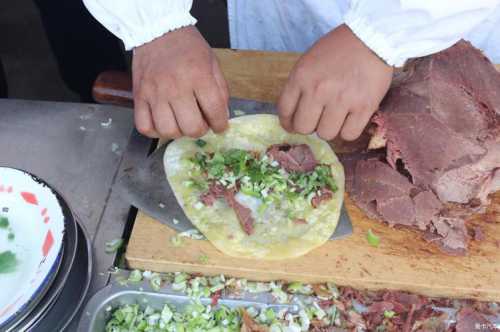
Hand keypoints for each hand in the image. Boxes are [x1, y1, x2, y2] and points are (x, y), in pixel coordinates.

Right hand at [132, 26, 228, 137]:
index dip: (220, 125)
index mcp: (199, 76)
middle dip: (200, 130)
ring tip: (181, 123)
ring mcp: (155, 93)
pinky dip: (155, 131)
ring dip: (178, 132)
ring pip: (168, 131)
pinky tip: (163, 123)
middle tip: (200, 123)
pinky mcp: (139, 96)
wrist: (157, 31)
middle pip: (191, 127)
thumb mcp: (212, 63)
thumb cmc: (188, 48)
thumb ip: (220, 90)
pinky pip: (144, 126)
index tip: (220, 127)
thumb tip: (222, 116)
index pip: (214, 111)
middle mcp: (176, 86)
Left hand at [278, 24, 392, 140]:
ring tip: (337, 116)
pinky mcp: (364, 107)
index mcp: (301, 77)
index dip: (288, 122)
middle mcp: (318, 90)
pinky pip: (349, 134)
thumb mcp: (309, 61)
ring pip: (326, 134)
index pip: (285, 111)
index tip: (293, 124)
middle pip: (303, 128)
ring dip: (330, 128)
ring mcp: (342, 100)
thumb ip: (299, 85)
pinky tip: (350, 119)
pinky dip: (348, 130)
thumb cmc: (338, 49)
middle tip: (318, 118)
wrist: (372, 37)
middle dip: (309, 125)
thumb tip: (293, 114)